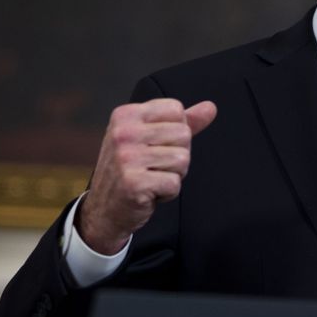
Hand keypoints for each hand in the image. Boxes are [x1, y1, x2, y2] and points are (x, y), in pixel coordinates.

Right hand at [77, 98, 216, 253]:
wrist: (105, 209)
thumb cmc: (131, 171)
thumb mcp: (150, 139)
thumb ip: (181, 122)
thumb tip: (210, 107)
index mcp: (126, 115)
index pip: (176, 110)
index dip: (176, 132)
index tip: (156, 146)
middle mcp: (124, 133)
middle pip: (183, 134)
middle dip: (177, 155)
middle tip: (154, 167)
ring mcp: (126, 158)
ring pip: (182, 159)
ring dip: (173, 175)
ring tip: (151, 179)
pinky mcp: (133, 183)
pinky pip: (175, 183)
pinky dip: (168, 193)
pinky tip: (150, 193)